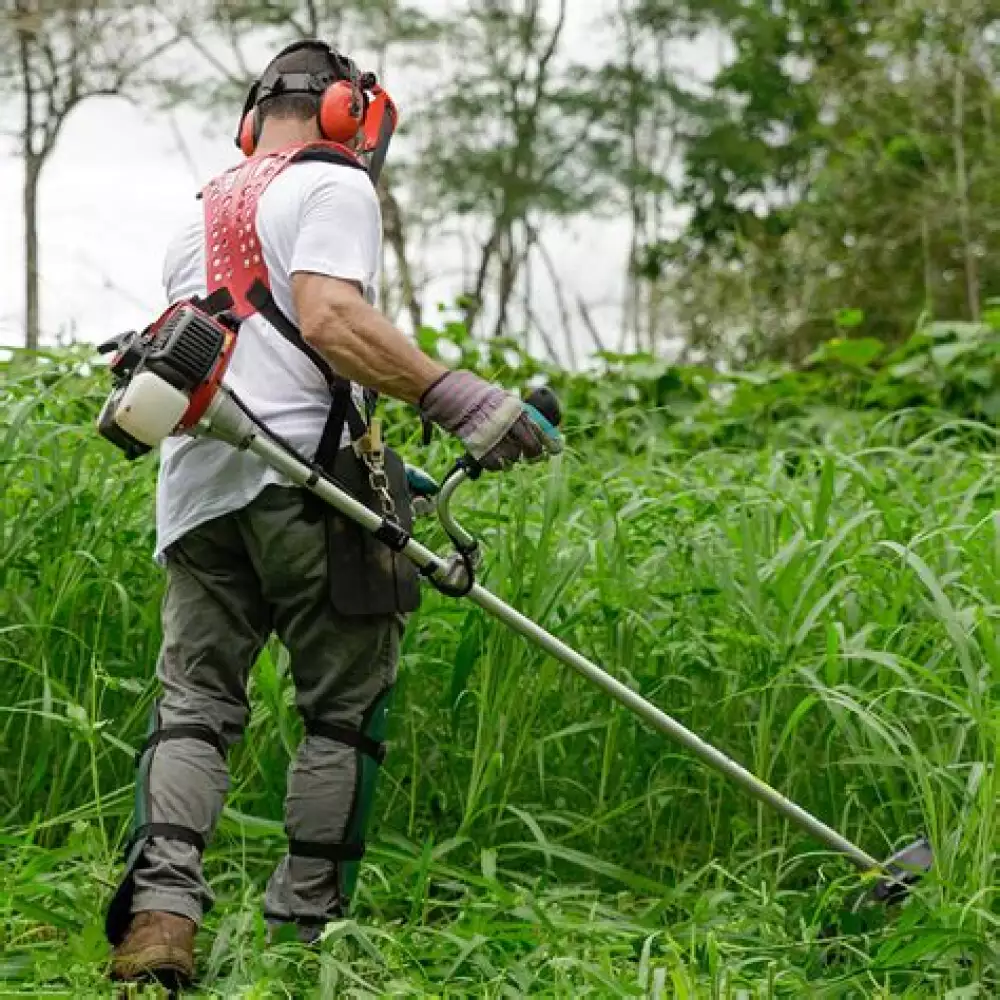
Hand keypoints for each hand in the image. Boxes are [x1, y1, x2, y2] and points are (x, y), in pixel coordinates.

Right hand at [420, 370, 562, 470]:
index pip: (542, 431)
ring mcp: (494, 437)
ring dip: (511, 458)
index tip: (555, 450)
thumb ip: (523, 415)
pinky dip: (496, 464)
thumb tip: (544, 433)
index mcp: (517, 410)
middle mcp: (509, 424)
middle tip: (528, 455)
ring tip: (502, 449)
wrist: (452, 397)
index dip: (551, 443)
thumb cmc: (480, 398)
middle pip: (532, 449)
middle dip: (532, 454)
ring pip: (514, 459)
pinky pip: (496, 466)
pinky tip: (492, 456)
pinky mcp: (479, 448)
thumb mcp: (505, 400)